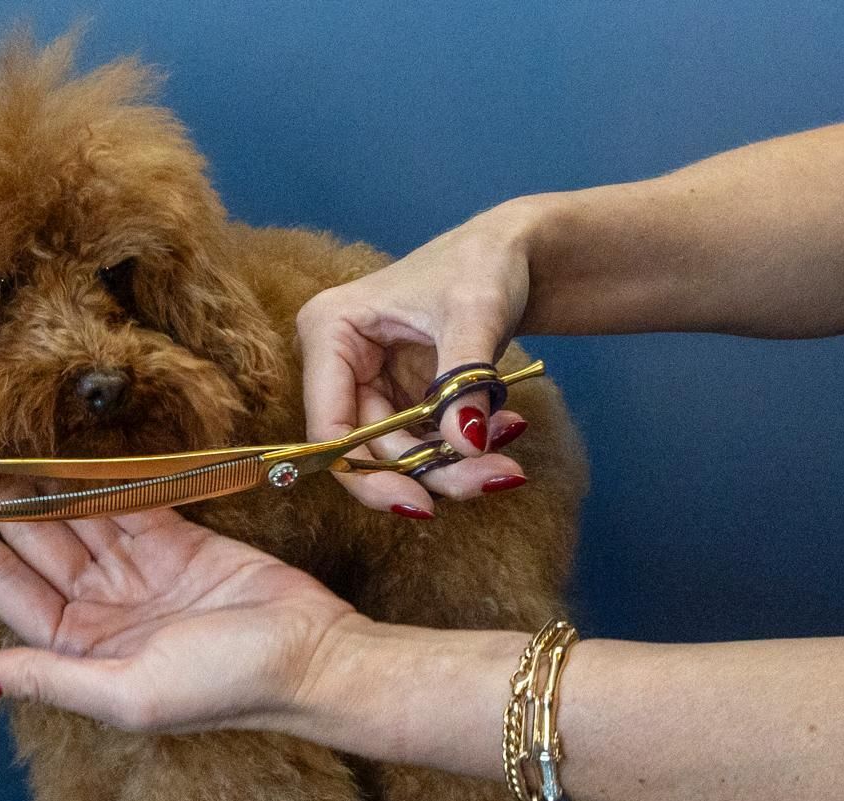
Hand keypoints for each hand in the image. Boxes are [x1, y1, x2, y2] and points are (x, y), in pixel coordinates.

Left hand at [0, 486, 359, 731]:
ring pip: (75, 514)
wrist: (317, 657)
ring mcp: (141, 571)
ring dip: (34, 478)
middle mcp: (103, 608)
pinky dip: (95, 474)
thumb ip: (44, 679)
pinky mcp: (181, 540)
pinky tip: (58, 444)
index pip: (2, 583)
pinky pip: (127, 500)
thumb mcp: (127, 693)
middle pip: (30, 542)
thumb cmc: (227, 687)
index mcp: (81, 650)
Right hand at [296, 205, 535, 514]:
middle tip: (499, 476)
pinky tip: (507, 428)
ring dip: (456, 467)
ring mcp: (371, 386)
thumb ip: (465, 381)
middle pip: (369, 451)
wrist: (513, 253)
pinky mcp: (402, 400)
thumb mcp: (474, 314)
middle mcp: (339, 365)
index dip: (367, 475)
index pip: (330, 427)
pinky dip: (466, 448)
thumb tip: (465, 445)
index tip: (421, 503)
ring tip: (511, 459)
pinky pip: (425, 444)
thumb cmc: (482, 263)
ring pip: (401, 456)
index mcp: (330, 331)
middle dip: (433, 472)